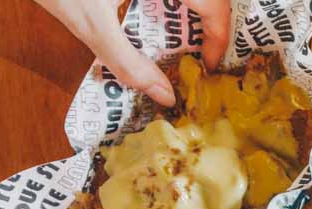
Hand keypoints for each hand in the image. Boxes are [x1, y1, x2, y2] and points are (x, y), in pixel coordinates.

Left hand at [34, 0, 230, 106]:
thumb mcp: (92, 24)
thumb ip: (129, 62)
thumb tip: (165, 96)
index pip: (214, 5)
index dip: (219, 38)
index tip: (207, 66)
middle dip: (210, 25)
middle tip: (198, 56)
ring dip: (193, 14)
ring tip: (183, 43)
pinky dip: (173, 6)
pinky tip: (159, 21)